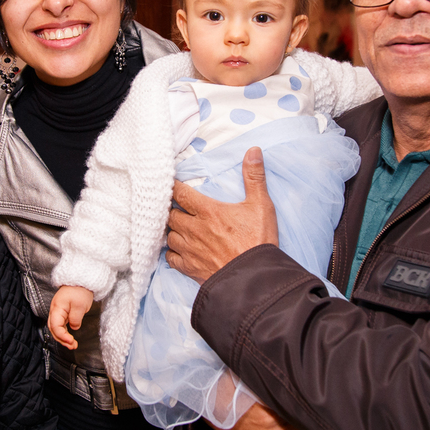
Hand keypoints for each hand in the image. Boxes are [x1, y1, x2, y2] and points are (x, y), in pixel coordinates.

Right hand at [47, 286, 94, 348]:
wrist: (81, 280)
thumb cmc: (80, 290)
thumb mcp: (80, 305)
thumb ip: (75, 318)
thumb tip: (73, 327)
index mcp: (57, 308)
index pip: (55, 326)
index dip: (62, 336)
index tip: (71, 341)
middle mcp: (55, 311)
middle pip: (53, 329)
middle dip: (62, 339)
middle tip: (72, 346)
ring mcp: (58, 312)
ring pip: (56, 328)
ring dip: (63, 338)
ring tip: (72, 345)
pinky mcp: (63, 312)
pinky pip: (60, 325)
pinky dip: (65, 333)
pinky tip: (70, 338)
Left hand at [166, 147, 277, 283]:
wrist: (255, 278)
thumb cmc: (258, 241)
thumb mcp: (261, 205)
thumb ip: (254, 177)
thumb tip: (253, 151)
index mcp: (208, 211)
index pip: (180, 194)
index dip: (172, 187)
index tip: (168, 184)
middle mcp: (194, 229)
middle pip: (170, 215)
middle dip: (170, 209)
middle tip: (173, 207)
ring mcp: (190, 250)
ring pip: (169, 236)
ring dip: (171, 230)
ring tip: (176, 227)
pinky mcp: (190, 269)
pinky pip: (171, 259)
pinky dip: (172, 253)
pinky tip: (178, 250)